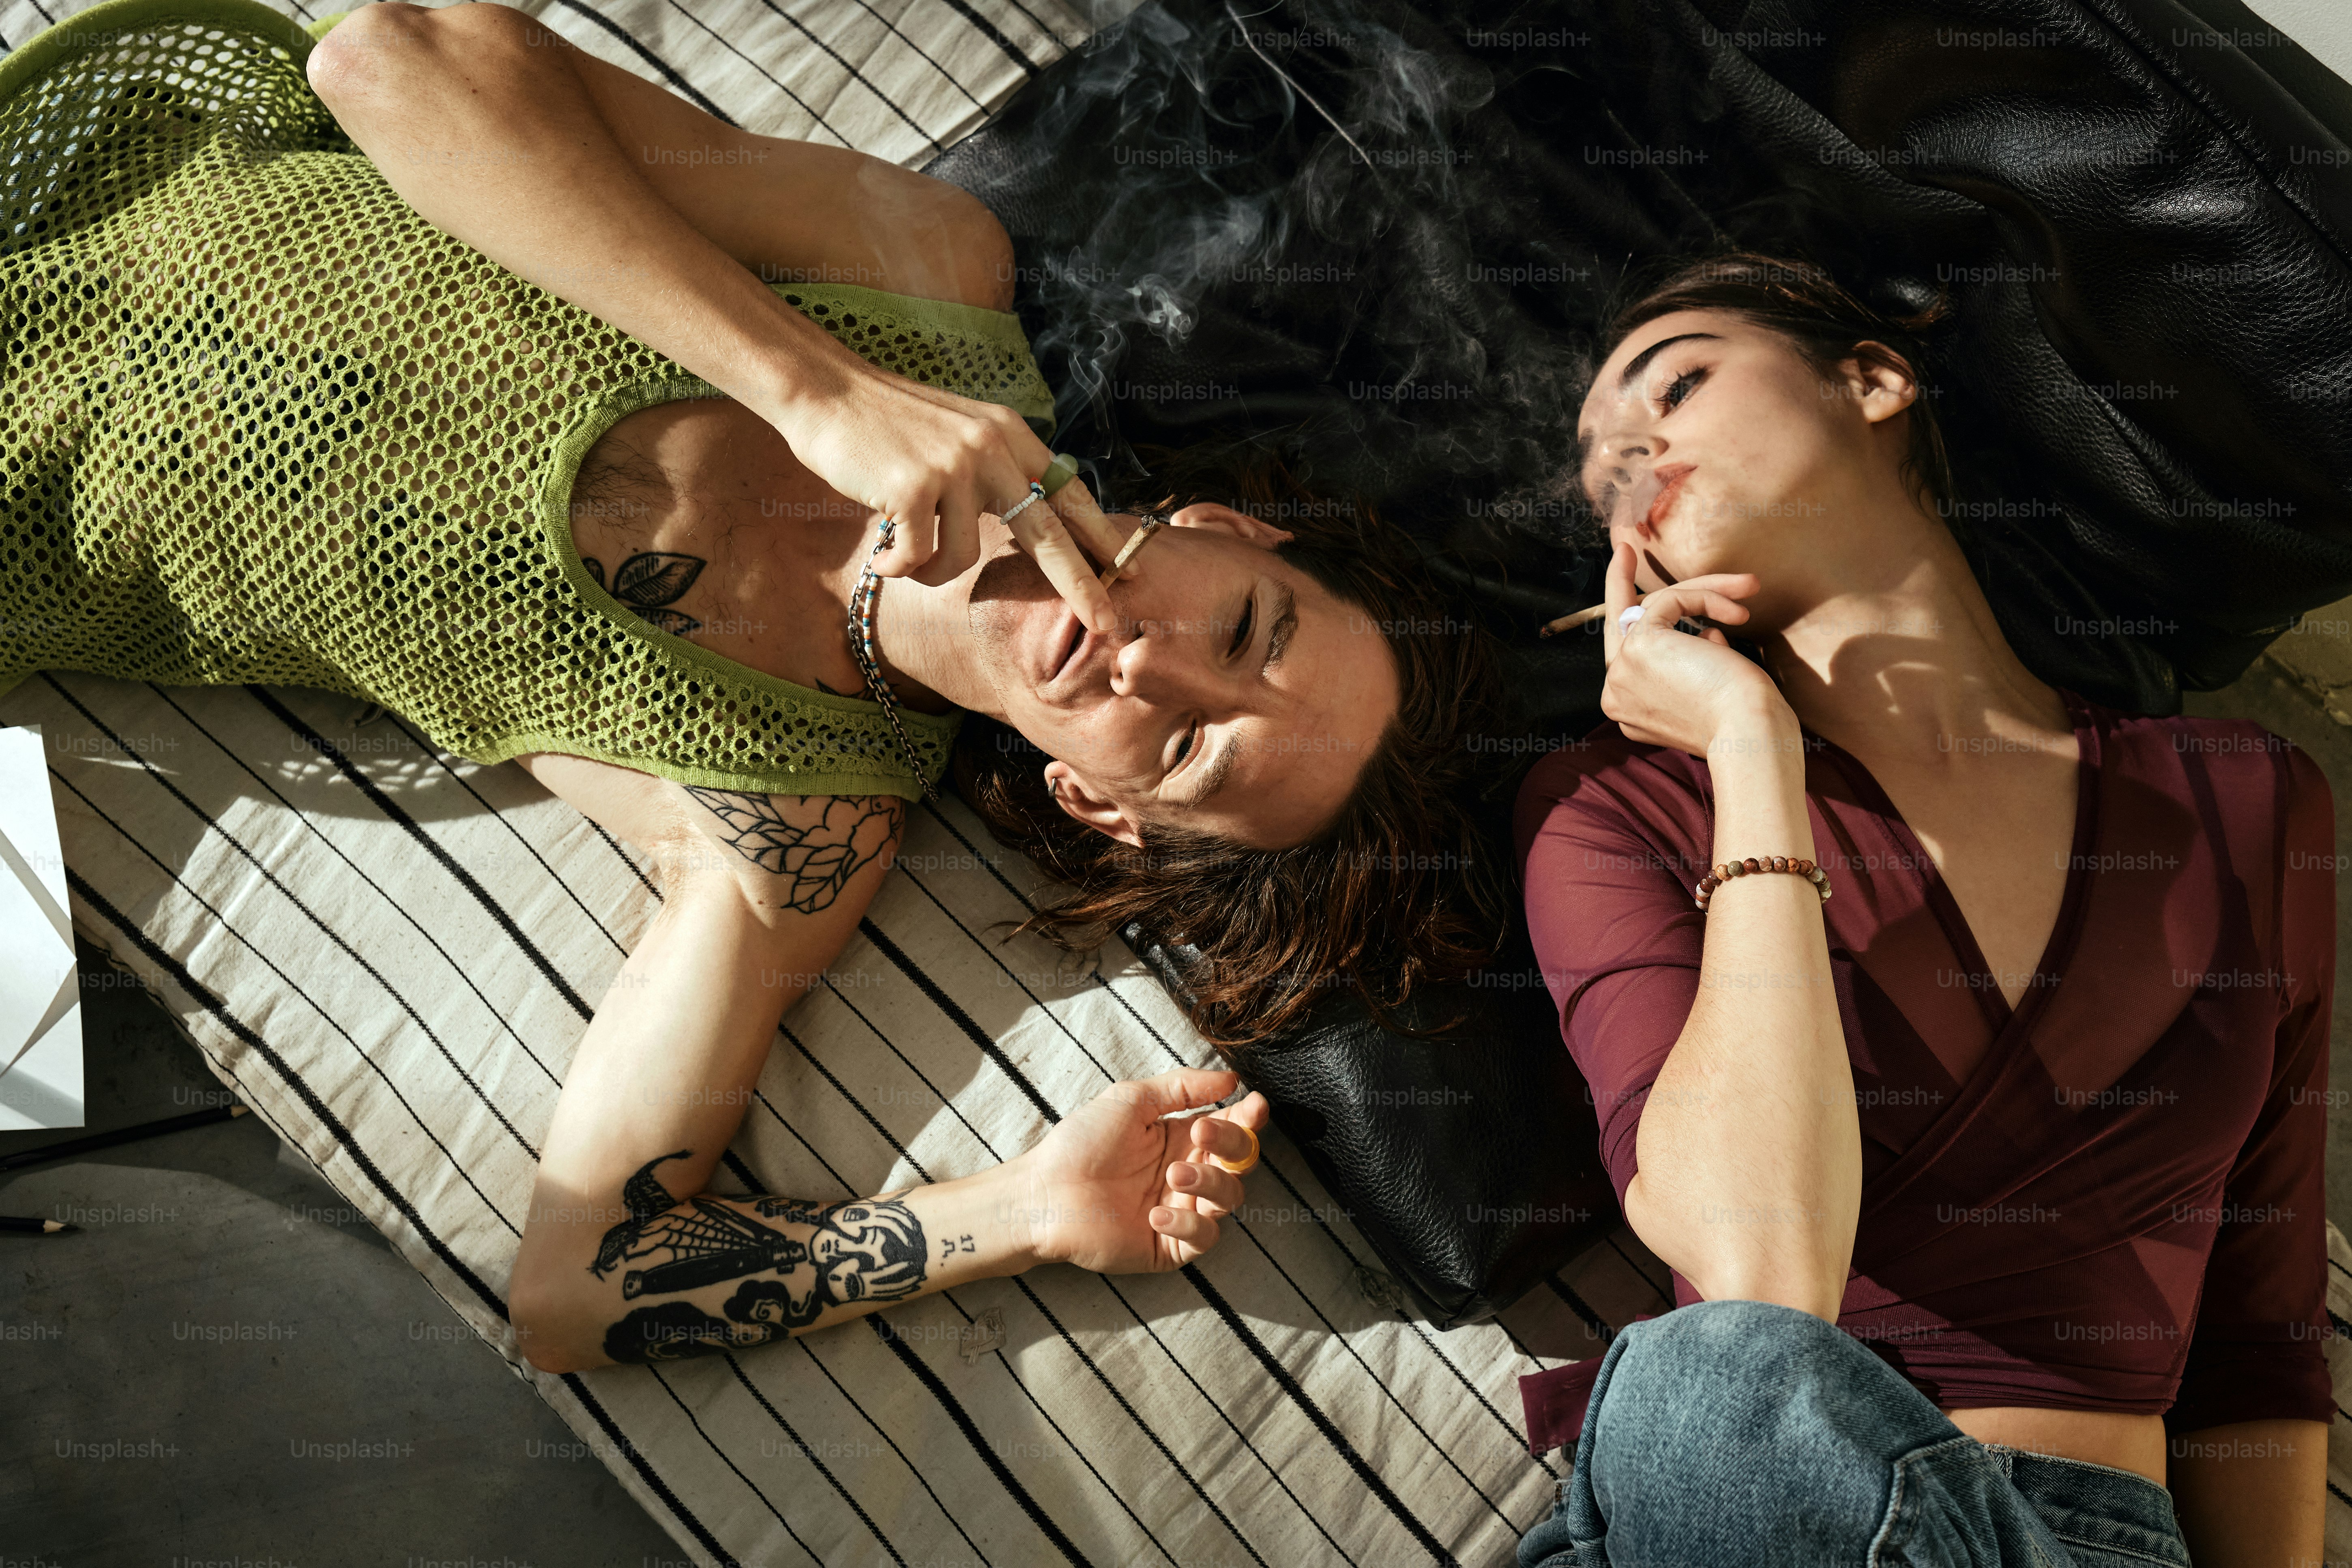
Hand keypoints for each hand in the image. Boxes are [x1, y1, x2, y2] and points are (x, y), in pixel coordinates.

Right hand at [771, 353, 1128, 631]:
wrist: (826, 391)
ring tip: (904, 559)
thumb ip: (994, 468)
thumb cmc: (887, 423)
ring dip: (934, 573)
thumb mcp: (958, 433)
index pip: (1068, 492)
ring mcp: (954, 465)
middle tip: (1108, 623)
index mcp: (1008, 434)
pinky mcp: (913, 486)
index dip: (1100, 534)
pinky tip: (881, 555)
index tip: (1130, 568)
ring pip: (965, 556)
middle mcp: (990, 447)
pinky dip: (898, 566)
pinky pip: (918, 555)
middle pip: (1048, 532)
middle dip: (1081, 584)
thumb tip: (1027, 515)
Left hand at [1007, 1068, 1271, 1274]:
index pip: (1231, 1127)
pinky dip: (1187, 1223)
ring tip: (1173, 1174)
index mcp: (1182, 1139)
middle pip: (1239, 1161)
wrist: (1045, 1193)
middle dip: (1232, 1143)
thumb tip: (1231, 1078)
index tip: (1255, 1104)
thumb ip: (1183, 1088)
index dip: (1248, 1117)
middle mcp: (1189, 1174)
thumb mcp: (1131, 1100)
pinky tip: (1155, 1213)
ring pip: (1229, 1198)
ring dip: (1209, 1182)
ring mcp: (1182, 1211)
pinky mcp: (1170, 1246)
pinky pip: (1203, 1237)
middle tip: (1201, 1133)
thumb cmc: (1081, 1142)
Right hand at [1600, 539, 1790, 756]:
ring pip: (1654, 606)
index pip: (1629, 653)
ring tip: (1749, 586)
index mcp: (1630, 709)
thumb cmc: (1742, 720)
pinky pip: (1671, 599)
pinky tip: (1739, 612)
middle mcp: (1615, 692)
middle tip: (1624, 548)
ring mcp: (1622, 670)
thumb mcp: (1708, 690)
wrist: (1747, 735)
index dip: (1633, 617)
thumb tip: (1706, 636)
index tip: (1636, 592)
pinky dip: (1708, 596)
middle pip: (1624, 624)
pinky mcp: (1640, 644)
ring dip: (1707, 591)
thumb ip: (1692, 665)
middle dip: (1618, 581)